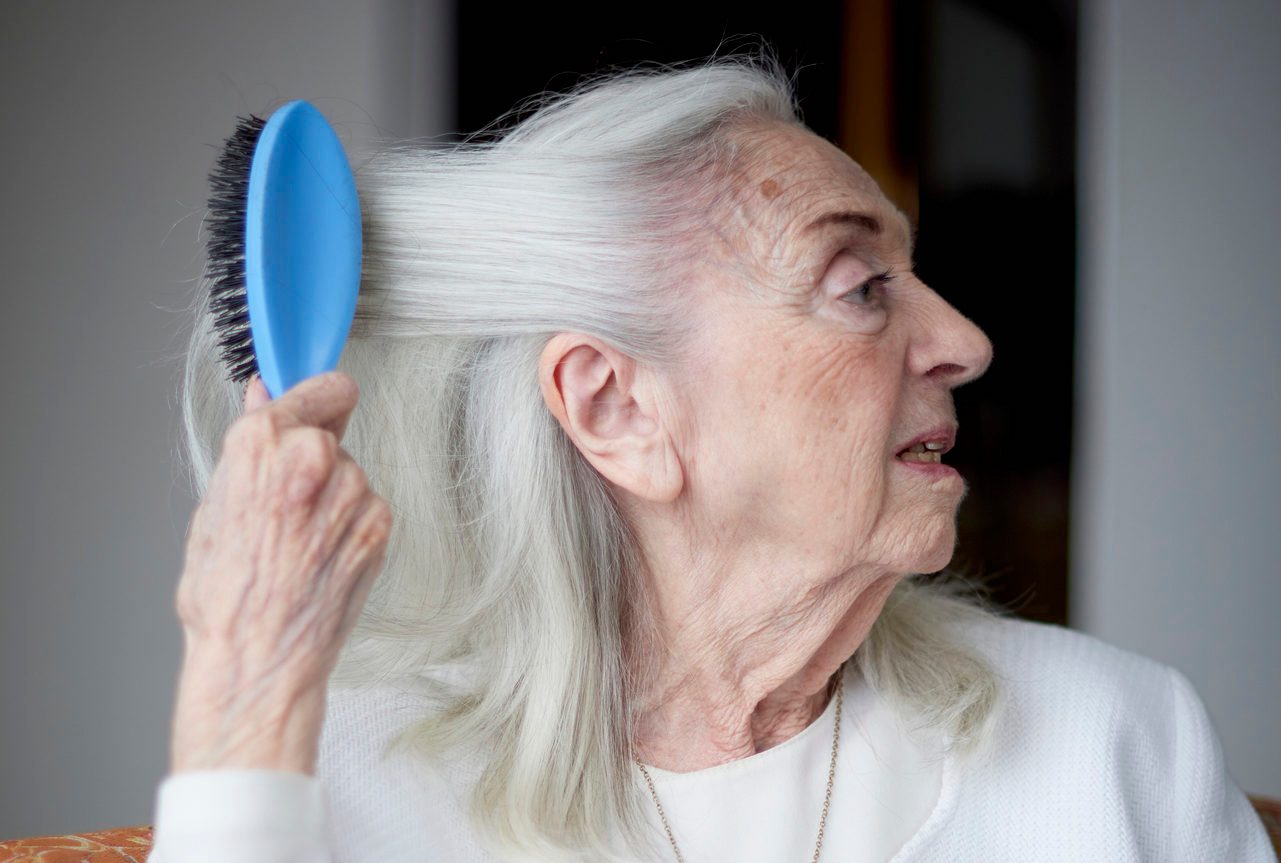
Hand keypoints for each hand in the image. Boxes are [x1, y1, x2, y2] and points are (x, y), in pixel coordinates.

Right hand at [168, 371, 391, 774]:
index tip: (320, 404)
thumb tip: (264, 395)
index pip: (315, 387)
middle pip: (331, 432)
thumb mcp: (214, 509)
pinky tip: (321, 558)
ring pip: (349, 473)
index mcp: (260, 445)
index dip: (315, 399)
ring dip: (332, 497)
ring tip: (298, 544)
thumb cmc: (225, 597)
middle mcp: (311, 459)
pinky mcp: (377, 524)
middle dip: (315, 456)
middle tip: (288, 505)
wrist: (260, 658)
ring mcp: (350, 492)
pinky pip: (367, 508)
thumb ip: (249, 446)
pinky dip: (351, 526)